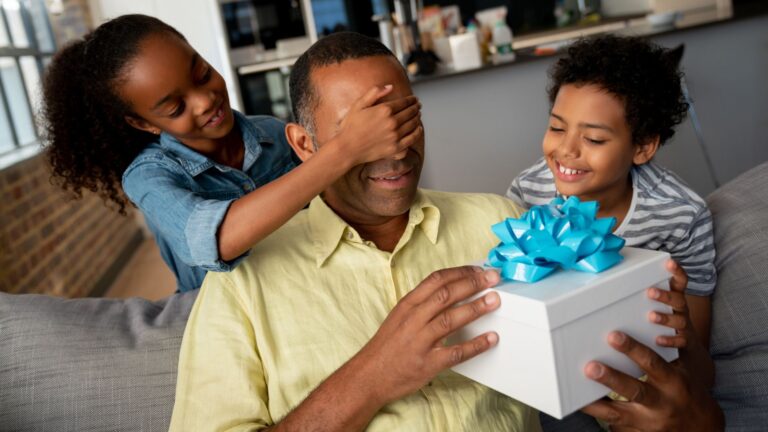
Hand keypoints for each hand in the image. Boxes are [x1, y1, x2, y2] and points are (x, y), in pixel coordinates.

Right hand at [331, 85, 421, 165]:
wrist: (347, 148)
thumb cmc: (351, 126)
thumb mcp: (359, 105)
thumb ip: (374, 93)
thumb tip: (390, 86)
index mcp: (384, 110)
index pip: (404, 102)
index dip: (411, 100)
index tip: (414, 99)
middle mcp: (392, 122)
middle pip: (410, 112)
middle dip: (415, 107)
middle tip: (418, 106)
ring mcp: (395, 136)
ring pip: (413, 124)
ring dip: (417, 118)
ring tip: (418, 115)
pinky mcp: (395, 148)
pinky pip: (412, 139)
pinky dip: (417, 132)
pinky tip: (418, 129)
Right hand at [353, 266, 501, 405]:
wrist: (368, 376)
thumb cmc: (387, 346)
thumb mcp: (400, 317)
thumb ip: (422, 304)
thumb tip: (450, 291)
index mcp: (407, 305)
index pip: (436, 280)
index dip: (460, 272)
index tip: (478, 270)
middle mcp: (413, 320)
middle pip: (446, 295)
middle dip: (472, 284)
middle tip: (493, 278)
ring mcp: (420, 342)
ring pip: (451, 319)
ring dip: (476, 308)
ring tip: (495, 300)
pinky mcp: (428, 364)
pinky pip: (456, 353)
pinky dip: (476, 345)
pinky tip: (490, 339)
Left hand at [581, 331, 723, 431]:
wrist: (701, 427)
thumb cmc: (684, 390)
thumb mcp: (681, 371)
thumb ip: (659, 353)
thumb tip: (627, 331)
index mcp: (673, 381)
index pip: (652, 362)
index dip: (633, 349)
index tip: (613, 336)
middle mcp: (662, 402)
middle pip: (635, 390)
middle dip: (612, 379)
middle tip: (590, 366)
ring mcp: (650, 421)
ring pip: (619, 413)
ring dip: (596, 404)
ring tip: (576, 391)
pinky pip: (615, 424)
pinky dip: (598, 414)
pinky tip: (580, 405)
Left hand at [646, 260, 694, 349]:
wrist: (690, 356)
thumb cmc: (666, 327)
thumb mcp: (658, 309)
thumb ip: (642, 300)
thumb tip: (612, 289)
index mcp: (674, 302)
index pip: (679, 284)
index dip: (677, 272)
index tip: (670, 262)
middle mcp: (681, 312)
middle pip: (679, 300)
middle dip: (666, 295)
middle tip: (650, 292)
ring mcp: (684, 328)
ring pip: (680, 320)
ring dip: (666, 317)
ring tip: (651, 316)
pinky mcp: (685, 344)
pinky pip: (681, 341)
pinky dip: (671, 340)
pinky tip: (659, 340)